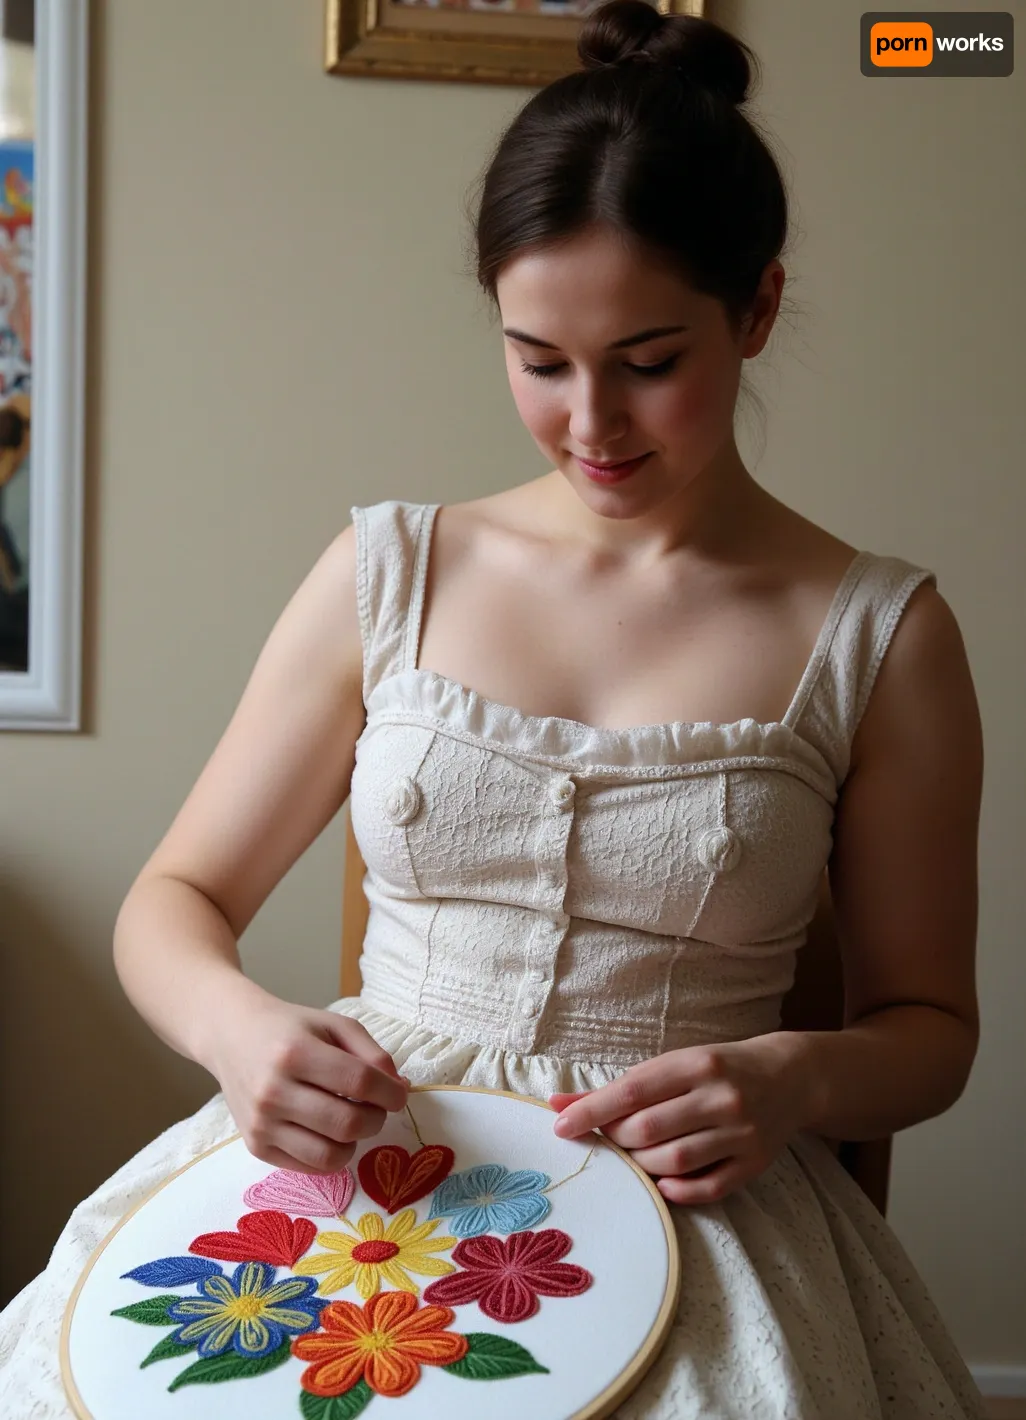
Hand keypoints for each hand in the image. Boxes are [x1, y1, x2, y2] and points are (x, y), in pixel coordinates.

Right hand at [208, 988, 408, 1175]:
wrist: (231, 1036)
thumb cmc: (289, 1028)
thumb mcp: (334, 1025)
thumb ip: (372, 1053)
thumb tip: (400, 1088)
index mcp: (295, 1052)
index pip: (359, 1082)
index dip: (390, 1092)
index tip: (399, 1093)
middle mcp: (274, 1091)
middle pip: (347, 1123)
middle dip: (376, 1118)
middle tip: (376, 1107)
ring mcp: (262, 1124)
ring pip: (331, 1155)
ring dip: (356, 1141)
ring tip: (353, 1120)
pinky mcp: (256, 1147)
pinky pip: (310, 1166)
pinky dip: (332, 1155)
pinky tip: (330, 1132)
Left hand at [549, 1034, 813, 1205]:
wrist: (790, 1078)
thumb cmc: (718, 1069)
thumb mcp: (674, 1064)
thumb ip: (620, 1088)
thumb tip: (558, 1104)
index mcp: (697, 1064)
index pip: (632, 1091)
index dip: (592, 1111)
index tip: (561, 1126)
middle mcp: (721, 1096)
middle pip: (650, 1129)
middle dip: (616, 1139)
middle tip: (607, 1140)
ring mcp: (742, 1132)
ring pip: (675, 1160)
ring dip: (642, 1165)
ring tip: (634, 1158)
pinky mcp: (755, 1163)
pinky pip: (710, 1187)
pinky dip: (678, 1190)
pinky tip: (663, 1183)